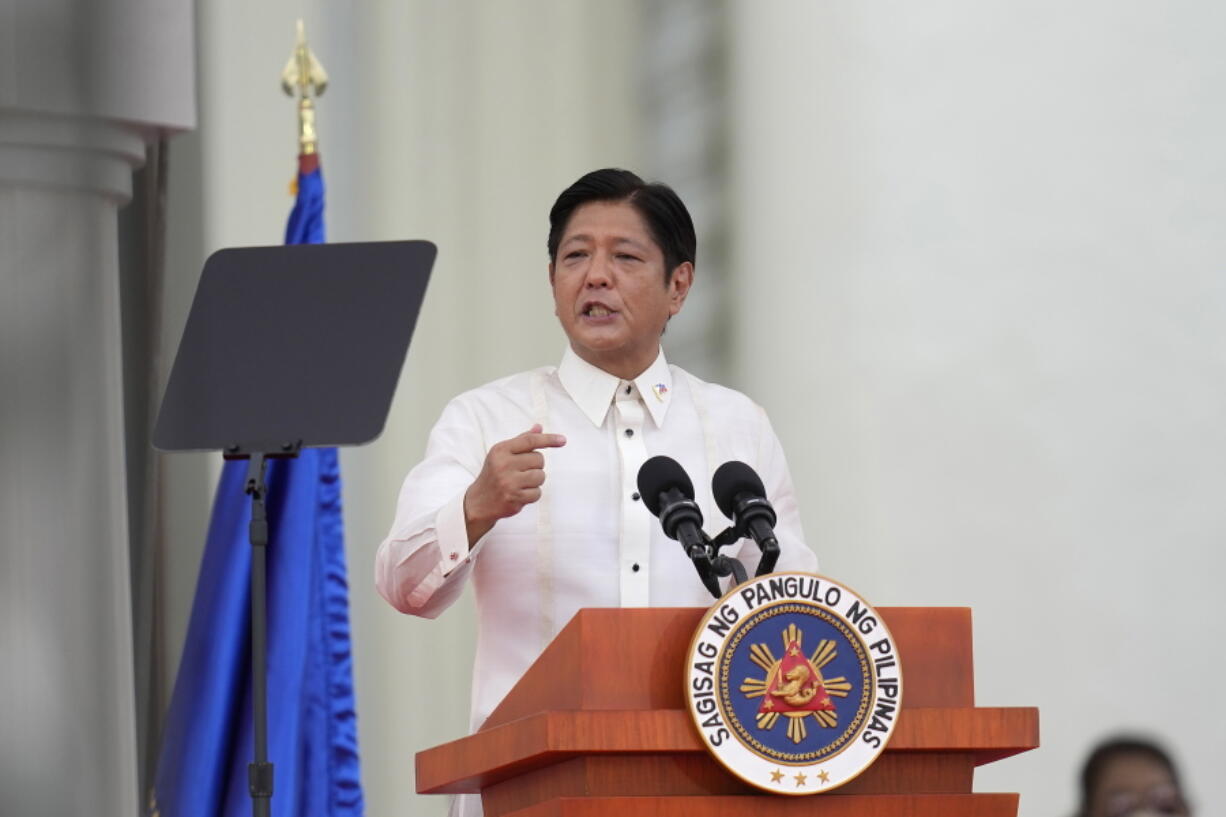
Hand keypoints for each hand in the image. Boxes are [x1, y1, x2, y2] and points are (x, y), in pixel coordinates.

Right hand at [463, 424, 565, 544]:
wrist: (479, 502)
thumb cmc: (494, 474)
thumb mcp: (502, 454)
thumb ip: (521, 441)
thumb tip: (539, 427)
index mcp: (501, 450)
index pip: (529, 440)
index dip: (548, 439)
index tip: (562, 440)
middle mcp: (503, 464)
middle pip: (539, 459)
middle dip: (536, 466)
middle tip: (522, 472)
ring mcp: (508, 482)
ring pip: (540, 476)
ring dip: (535, 481)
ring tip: (521, 483)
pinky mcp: (514, 498)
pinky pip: (537, 493)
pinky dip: (532, 494)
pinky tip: (520, 494)